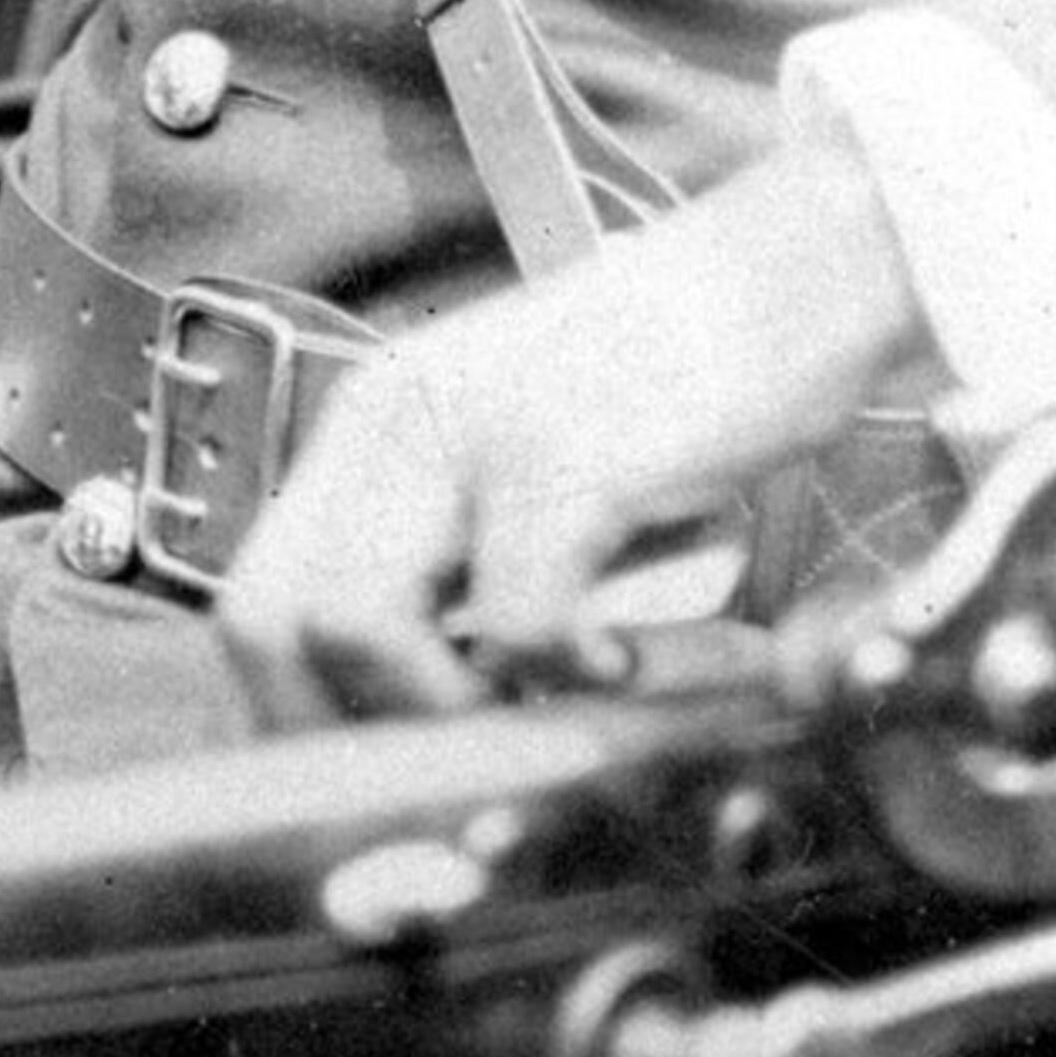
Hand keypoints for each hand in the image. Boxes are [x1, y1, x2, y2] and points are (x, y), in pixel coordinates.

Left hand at [215, 130, 927, 728]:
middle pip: (269, 622)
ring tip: (541, 705)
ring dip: (446, 712)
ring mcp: (470, 432)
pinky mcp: (563, 456)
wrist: (799, 269)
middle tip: (453, 769)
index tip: (368, 787)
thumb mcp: (532, 465)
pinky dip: (564, 676)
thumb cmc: (680, 381)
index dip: (294, 717)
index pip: (255, 602)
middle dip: (346, 731)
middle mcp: (394, 419)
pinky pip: (514, 625)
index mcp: (373, 426)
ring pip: (356, 632)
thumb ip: (466, 568)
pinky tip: (621, 661)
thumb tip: (429, 725)